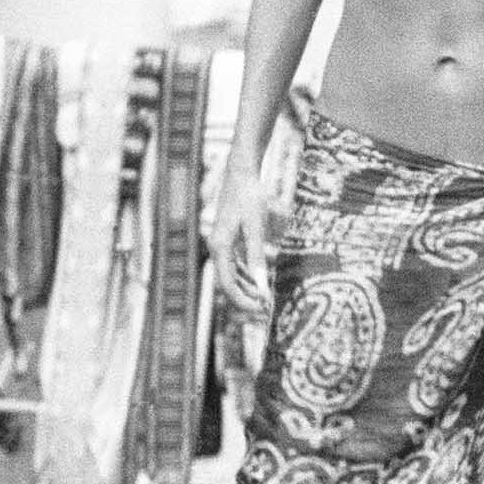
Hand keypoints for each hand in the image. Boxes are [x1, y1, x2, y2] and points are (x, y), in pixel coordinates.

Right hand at [209, 160, 272, 318]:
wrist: (241, 173)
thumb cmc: (249, 197)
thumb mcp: (256, 227)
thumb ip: (258, 256)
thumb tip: (262, 286)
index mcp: (220, 248)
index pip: (228, 285)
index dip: (243, 301)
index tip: (260, 310)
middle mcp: (216, 248)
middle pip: (229, 283)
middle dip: (246, 297)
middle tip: (267, 308)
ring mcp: (221, 245)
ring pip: (232, 275)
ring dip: (248, 288)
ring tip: (265, 298)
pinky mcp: (228, 240)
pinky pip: (235, 265)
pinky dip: (247, 275)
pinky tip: (259, 280)